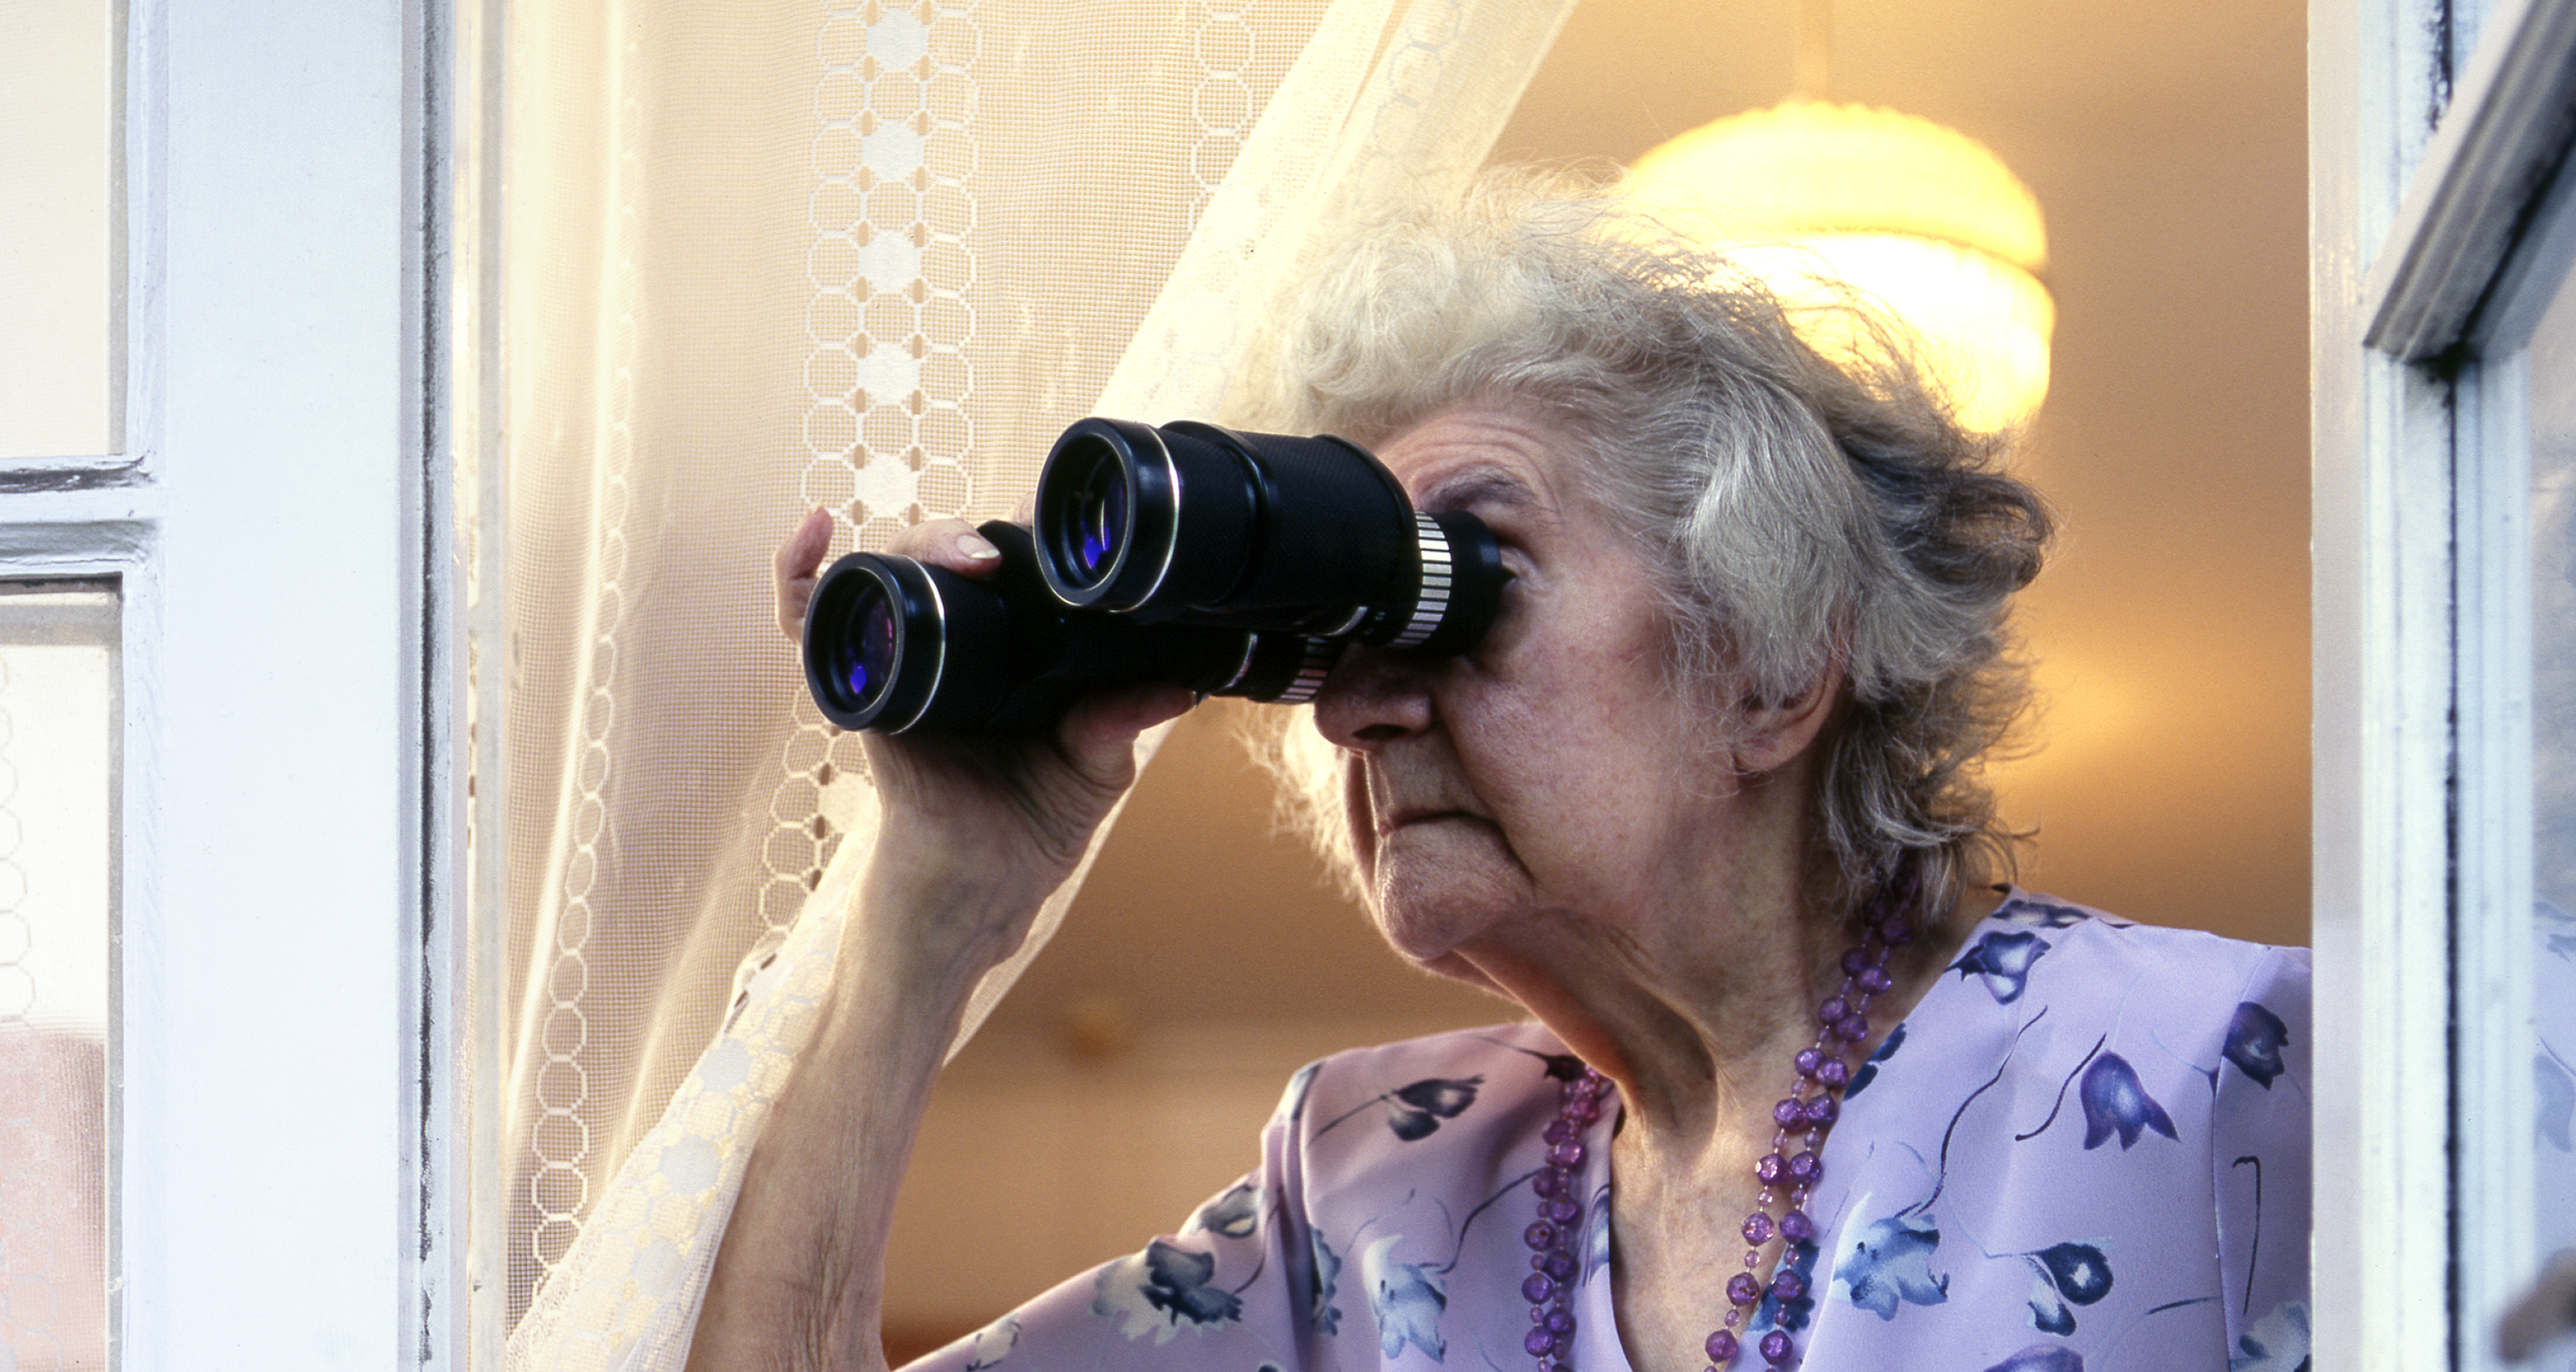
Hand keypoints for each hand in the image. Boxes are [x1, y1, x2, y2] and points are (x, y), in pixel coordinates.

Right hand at [770, 510, 1193, 976]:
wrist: (982, 891)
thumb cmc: (1035, 826)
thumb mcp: (1097, 772)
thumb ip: (1121, 725)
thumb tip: (1173, 690)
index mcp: (1018, 645)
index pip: (1013, 564)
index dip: (1028, 534)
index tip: (1057, 529)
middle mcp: (957, 641)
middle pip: (946, 553)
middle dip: (971, 535)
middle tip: (1007, 555)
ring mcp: (904, 661)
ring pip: (890, 569)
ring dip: (917, 544)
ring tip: (962, 558)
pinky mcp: (862, 692)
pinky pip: (809, 624)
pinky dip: (797, 573)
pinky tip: (816, 531)